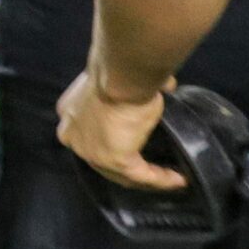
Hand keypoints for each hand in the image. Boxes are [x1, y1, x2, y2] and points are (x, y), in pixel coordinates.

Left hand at [56, 70, 182, 191]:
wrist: (121, 74)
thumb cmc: (118, 70)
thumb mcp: (120, 78)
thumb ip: (135, 88)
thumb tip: (165, 84)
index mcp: (70, 112)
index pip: (90, 133)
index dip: (113, 139)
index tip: (136, 141)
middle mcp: (73, 135)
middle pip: (102, 157)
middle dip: (128, 161)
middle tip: (152, 164)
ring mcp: (91, 152)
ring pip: (121, 172)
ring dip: (147, 175)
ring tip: (169, 176)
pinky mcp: (115, 162)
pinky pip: (142, 176)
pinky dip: (162, 178)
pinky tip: (178, 179)